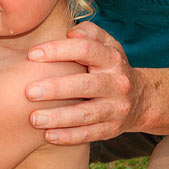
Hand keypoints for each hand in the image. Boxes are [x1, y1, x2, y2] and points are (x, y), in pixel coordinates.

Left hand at [25, 22, 146, 144]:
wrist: (141, 100)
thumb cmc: (110, 68)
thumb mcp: (107, 45)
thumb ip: (89, 32)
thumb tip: (71, 33)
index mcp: (112, 58)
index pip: (86, 50)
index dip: (58, 50)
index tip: (32, 55)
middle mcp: (116, 83)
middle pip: (85, 85)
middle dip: (55, 88)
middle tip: (28, 92)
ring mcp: (116, 108)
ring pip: (86, 114)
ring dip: (59, 117)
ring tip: (33, 119)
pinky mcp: (112, 129)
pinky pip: (89, 134)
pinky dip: (68, 136)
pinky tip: (48, 136)